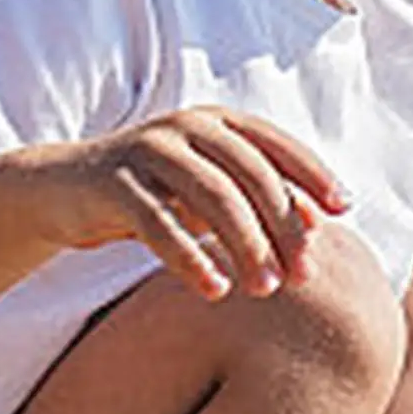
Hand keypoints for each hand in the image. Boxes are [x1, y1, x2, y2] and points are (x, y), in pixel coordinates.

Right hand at [39, 108, 350, 301]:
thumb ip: (263, 201)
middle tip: (303, 277)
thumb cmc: (162, 194)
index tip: (343, 210)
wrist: (68, 191)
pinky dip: (190, 258)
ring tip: (265, 290)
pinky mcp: (115, 181)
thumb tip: (319, 225)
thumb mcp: (216, 195)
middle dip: (283, 228)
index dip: (313, 175)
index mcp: (218, 123)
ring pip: (213, 197)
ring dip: (246, 247)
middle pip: (252, 176)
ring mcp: (149, 149)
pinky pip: (159, 222)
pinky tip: (214, 290)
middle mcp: (187, 126)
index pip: (277, 146)